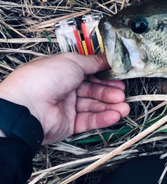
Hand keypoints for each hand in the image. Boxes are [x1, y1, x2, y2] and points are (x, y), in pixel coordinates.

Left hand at [0, 53, 129, 144]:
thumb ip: (93, 62)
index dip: (104, 74)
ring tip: (124, 107)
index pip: (88, 72)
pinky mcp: (68, 124)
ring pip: (93, 106)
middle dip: (109, 92)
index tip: (118, 75)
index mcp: (62, 71)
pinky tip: (115, 115)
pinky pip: (89, 121)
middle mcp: (64, 88)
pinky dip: (103, 118)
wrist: (27, 108)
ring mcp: (66, 107)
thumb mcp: (72, 61)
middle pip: (93, 90)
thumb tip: (108, 59)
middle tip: (122, 92)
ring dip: (110, 106)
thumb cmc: (44, 79)